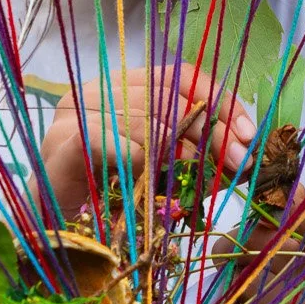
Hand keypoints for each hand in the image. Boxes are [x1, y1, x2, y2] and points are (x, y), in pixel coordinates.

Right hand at [38, 66, 255, 217]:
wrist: (56, 228)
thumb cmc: (112, 193)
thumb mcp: (166, 165)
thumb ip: (198, 151)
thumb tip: (245, 151)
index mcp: (121, 84)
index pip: (178, 75)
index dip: (218, 100)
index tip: (248, 133)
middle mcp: (95, 90)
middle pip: (165, 97)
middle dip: (211, 129)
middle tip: (240, 161)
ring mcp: (73, 115)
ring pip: (142, 118)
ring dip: (183, 147)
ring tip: (208, 172)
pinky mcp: (60, 145)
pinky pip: (107, 141)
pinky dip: (141, 155)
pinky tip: (164, 171)